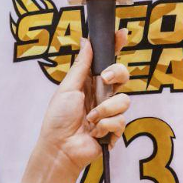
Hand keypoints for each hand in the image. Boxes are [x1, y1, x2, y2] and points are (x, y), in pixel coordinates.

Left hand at [32, 37, 129, 170]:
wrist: (60, 148)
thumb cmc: (58, 118)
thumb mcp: (67, 88)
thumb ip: (80, 66)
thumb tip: (86, 41)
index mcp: (90, 82)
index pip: (107, 60)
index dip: (116, 46)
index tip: (122, 34)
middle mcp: (103, 94)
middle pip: (123, 75)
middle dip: (117, 74)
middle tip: (104, 79)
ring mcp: (110, 112)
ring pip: (124, 100)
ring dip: (105, 110)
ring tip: (90, 119)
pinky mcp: (115, 129)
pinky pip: (120, 121)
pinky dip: (105, 126)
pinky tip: (94, 132)